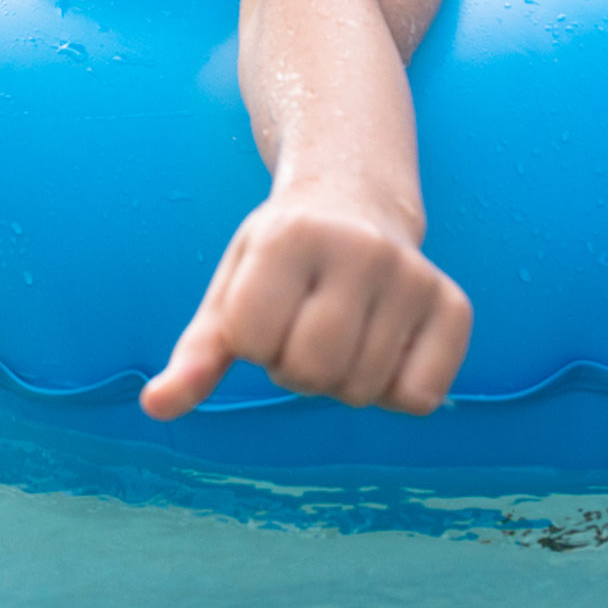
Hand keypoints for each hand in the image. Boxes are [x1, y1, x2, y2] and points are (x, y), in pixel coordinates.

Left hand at [140, 190, 470, 419]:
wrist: (353, 201)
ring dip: (341, 382)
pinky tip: (383, 347)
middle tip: (304, 329)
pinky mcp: (454, 304)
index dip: (253, 342)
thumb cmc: (278, 261)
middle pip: (313, 369)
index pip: (254, 340)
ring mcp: (411, 275)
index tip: (266, 310)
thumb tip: (154, 406)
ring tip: (341, 332)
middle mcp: (358, 247)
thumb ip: (196, 354)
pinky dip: (394, 392)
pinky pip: (420, 396)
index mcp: (289, 236)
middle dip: (296, 369)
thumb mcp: (230, 291)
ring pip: (363, 388)